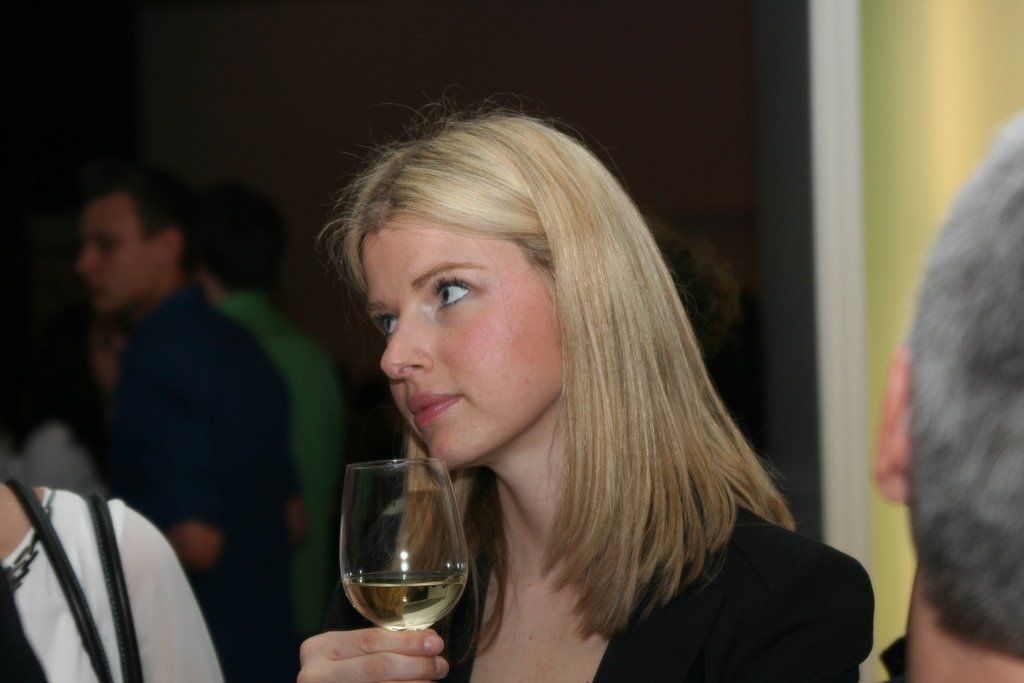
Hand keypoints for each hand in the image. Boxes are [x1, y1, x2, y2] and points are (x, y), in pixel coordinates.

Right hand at [298, 628, 448, 681]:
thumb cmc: (340, 673)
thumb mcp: (347, 654)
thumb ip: (375, 646)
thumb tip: (426, 641)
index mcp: (321, 647)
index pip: (371, 640)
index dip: (407, 641)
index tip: (435, 642)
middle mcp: (316, 673)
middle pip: (378, 666)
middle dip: (416, 664)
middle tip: (441, 665)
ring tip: (432, 680)